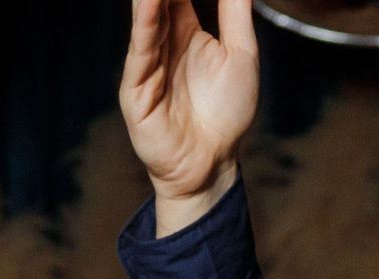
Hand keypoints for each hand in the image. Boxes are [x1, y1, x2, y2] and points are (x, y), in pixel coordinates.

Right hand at [120, 0, 256, 228]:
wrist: (212, 162)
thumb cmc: (226, 114)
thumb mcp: (241, 53)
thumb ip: (235, 13)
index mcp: (187, 34)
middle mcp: (164, 46)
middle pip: (159, 1)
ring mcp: (147, 67)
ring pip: (147, 20)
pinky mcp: (137, 91)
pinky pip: (141, 52)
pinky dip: (144, 25)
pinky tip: (149, 2)